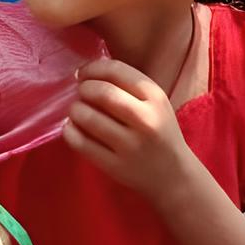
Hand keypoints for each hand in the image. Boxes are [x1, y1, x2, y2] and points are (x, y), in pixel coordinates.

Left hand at [64, 59, 194, 199]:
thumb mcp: (156, 103)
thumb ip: (128, 85)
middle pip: (101, 92)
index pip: (116, 70)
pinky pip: (80, 143)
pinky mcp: (115, 166)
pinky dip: (70, 131)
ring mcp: (130, 145)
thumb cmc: (160, 132)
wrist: (174, 176)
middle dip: (83, 88)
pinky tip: (73, 128)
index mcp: (156, 98)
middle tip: (81, 93)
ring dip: (75, 109)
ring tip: (77, 111)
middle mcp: (145, 120)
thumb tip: (86, 72)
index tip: (83, 74)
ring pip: (88, 117)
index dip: (93, 68)